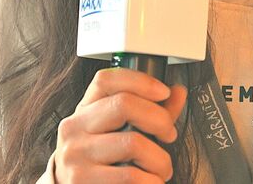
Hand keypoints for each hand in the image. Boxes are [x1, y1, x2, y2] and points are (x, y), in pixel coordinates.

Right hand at [52, 67, 187, 182]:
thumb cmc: (104, 163)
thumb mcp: (120, 133)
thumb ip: (151, 113)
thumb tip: (178, 92)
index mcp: (84, 110)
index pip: (106, 79)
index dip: (140, 81)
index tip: (164, 93)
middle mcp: (74, 127)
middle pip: (124, 104)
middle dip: (160, 120)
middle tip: (169, 135)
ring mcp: (75, 154)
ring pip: (132, 143)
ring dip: (160, 159)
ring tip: (162, 169)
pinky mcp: (81, 180)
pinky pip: (130, 176)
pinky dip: (152, 181)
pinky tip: (151, 182)